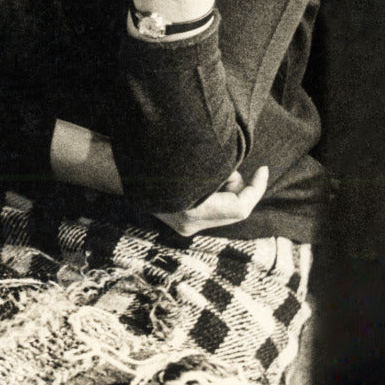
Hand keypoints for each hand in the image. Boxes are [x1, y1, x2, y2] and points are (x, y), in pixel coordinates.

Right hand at [154, 166, 269, 237]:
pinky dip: (215, 193)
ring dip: (225, 188)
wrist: (121, 169)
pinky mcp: (184, 221)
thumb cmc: (158, 158)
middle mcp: (191, 225)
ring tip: (207, 170)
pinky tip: (203, 180)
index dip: (256, 188)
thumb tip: (236, 175)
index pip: (240, 207)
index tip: (263, 169)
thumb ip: (221, 172)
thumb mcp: (196, 162)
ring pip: (224, 209)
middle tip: (229, 166)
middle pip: (234, 210)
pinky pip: (213, 208)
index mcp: (193, 213)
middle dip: (240, 187)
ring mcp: (186, 226)